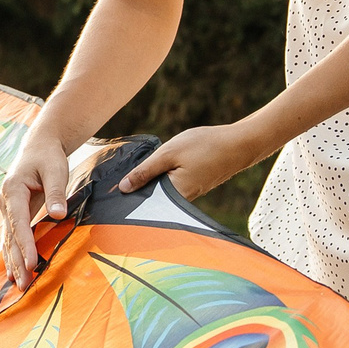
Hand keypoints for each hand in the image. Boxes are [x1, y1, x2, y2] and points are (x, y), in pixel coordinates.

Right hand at [0, 135, 72, 289]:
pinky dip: (12, 254)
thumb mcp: (56, 170)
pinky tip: (14, 270)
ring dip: (13, 262)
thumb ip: (55, 192)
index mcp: (13, 190)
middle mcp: (5, 202)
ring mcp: (6, 209)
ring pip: (8, 240)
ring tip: (19, 284)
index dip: (24, 244)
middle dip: (17, 261)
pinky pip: (11, 237)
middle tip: (24, 284)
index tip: (31, 263)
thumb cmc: (48, 157)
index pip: (19, 222)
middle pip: (10, 236)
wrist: (38, 147)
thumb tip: (58, 214)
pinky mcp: (12, 214)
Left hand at [119, 123, 265, 198]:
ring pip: (161, 193)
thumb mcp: (169, 153)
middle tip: (115, 187)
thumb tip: (123, 188)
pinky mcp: (194, 187)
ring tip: (132, 177)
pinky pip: (171, 188)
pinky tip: (154, 172)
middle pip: (151, 201)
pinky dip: (161, 180)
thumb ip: (145, 171)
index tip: (109, 197)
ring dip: (148, 185)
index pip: (144, 204)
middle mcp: (182, 201)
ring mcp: (189, 195)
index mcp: (174, 195)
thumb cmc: (206, 146)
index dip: (127, 199)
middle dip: (136, 193)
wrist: (239, 144)